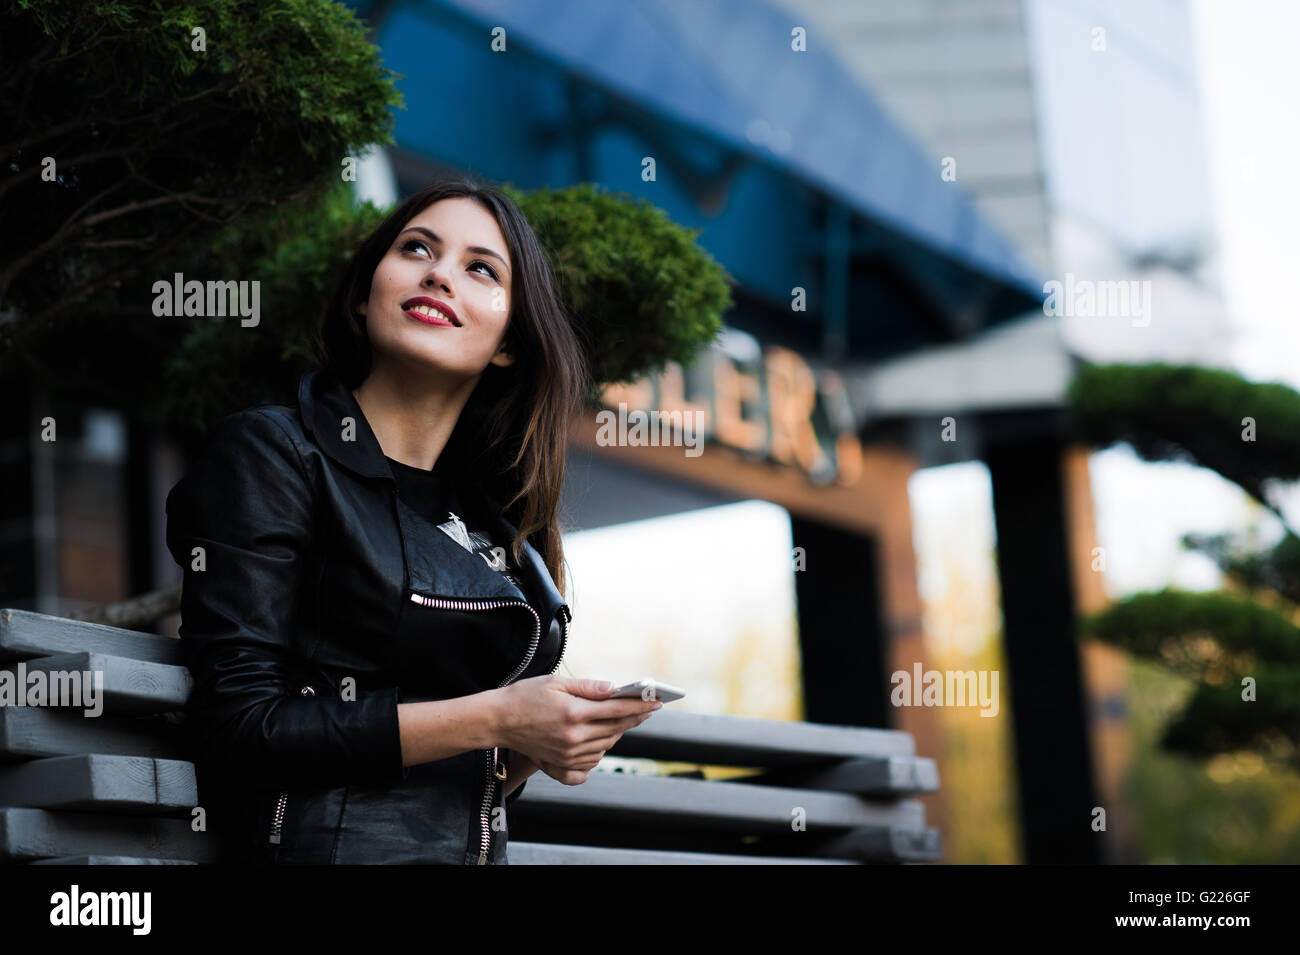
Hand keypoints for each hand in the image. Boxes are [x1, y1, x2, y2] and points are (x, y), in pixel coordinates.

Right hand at [494, 676, 661, 785]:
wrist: (498, 720)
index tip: (657, 701)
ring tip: (625, 719)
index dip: (640, 705)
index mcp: (574, 713)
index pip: (618, 709)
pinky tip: (601, 739)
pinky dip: (601, 750)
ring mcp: (568, 754)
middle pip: (616, 728)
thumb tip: (614, 688)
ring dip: (619, 732)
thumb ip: (588, 687)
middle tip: (649, 708)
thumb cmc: (525, 696)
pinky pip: (592, 762)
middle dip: (635, 717)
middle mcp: (573, 737)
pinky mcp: (561, 765)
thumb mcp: (556, 682)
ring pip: (606, 745)